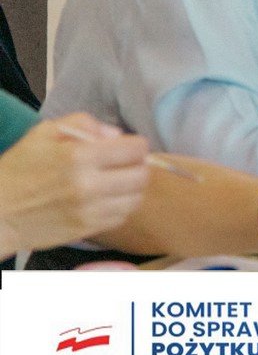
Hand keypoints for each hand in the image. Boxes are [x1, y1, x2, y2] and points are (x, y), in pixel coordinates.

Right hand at [0, 114, 149, 255]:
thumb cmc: (19, 169)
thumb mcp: (44, 133)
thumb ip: (84, 124)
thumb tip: (116, 135)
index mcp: (79, 157)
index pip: (135, 150)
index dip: (135, 145)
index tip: (126, 147)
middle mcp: (89, 185)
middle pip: (141, 175)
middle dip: (137, 166)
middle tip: (123, 164)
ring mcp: (89, 211)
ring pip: (136, 198)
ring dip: (132, 188)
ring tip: (116, 182)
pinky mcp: (87, 230)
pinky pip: (122, 216)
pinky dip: (121, 206)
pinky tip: (106, 198)